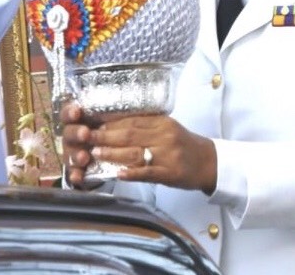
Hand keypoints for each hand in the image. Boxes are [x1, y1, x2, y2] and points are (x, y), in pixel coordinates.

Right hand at [59, 101, 99, 188]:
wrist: (99, 152)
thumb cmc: (102, 128)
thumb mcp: (104, 117)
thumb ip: (107, 110)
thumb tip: (123, 91)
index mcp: (77, 119)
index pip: (69, 112)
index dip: (71, 111)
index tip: (77, 111)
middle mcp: (71, 134)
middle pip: (68, 132)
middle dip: (76, 132)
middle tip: (85, 134)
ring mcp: (72, 152)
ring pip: (69, 152)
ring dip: (76, 155)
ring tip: (84, 157)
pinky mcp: (75, 169)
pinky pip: (73, 172)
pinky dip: (76, 175)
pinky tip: (78, 177)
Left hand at [69, 107, 217, 193]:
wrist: (208, 162)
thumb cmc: (183, 145)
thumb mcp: (167, 128)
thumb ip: (145, 126)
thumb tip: (114, 124)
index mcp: (161, 122)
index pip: (132, 120)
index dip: (110, 122)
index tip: (92, 122)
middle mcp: (164, 136)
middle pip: (130, 134)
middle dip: (105, 135)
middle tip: (85, 136)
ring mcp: (167, 155)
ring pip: (136, 152)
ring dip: (113, 153)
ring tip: (95, 152)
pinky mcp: (170, 173)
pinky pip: (149, 172)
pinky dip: (133, 173)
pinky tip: (120, 174)